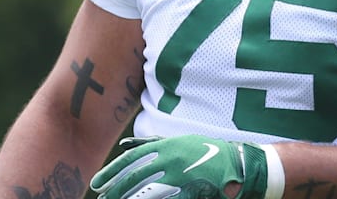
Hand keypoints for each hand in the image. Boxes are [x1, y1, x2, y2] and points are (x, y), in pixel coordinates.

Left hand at [90, 135, 269, 198]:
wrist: (239, 162)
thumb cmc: (205, 152)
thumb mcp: (178, 142)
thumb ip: (152, 144)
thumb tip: (126, 144)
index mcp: (167, 145)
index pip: (133, 159)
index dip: (113, 171)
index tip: (97, 183)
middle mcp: (172, 158)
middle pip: (136, 175)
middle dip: (116, 188)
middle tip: (102, 197)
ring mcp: (183, 174)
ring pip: (148, 190)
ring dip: (129, 197)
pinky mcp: (193, 189)